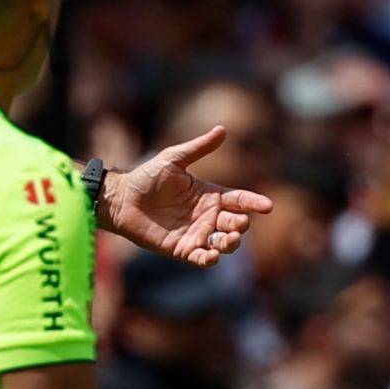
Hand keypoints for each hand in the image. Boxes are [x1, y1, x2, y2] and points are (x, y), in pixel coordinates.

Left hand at [99, 128, 271, 266]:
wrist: (122, 199)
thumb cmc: (147, 177)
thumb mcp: (173, 159)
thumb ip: (198, 148)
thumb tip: (222, 129)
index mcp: (210, 195)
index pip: (239, 199)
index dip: (254, 202)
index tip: (267, 206)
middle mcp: (207, 216)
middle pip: (235, 222)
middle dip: (241, 224)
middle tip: (239, 222)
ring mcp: (196, 233)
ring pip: (223, 243)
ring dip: (231, 243)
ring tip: (229, 239)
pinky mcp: (182, 249)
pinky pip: (201, 258)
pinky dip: (209, 259)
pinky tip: (212, 256)